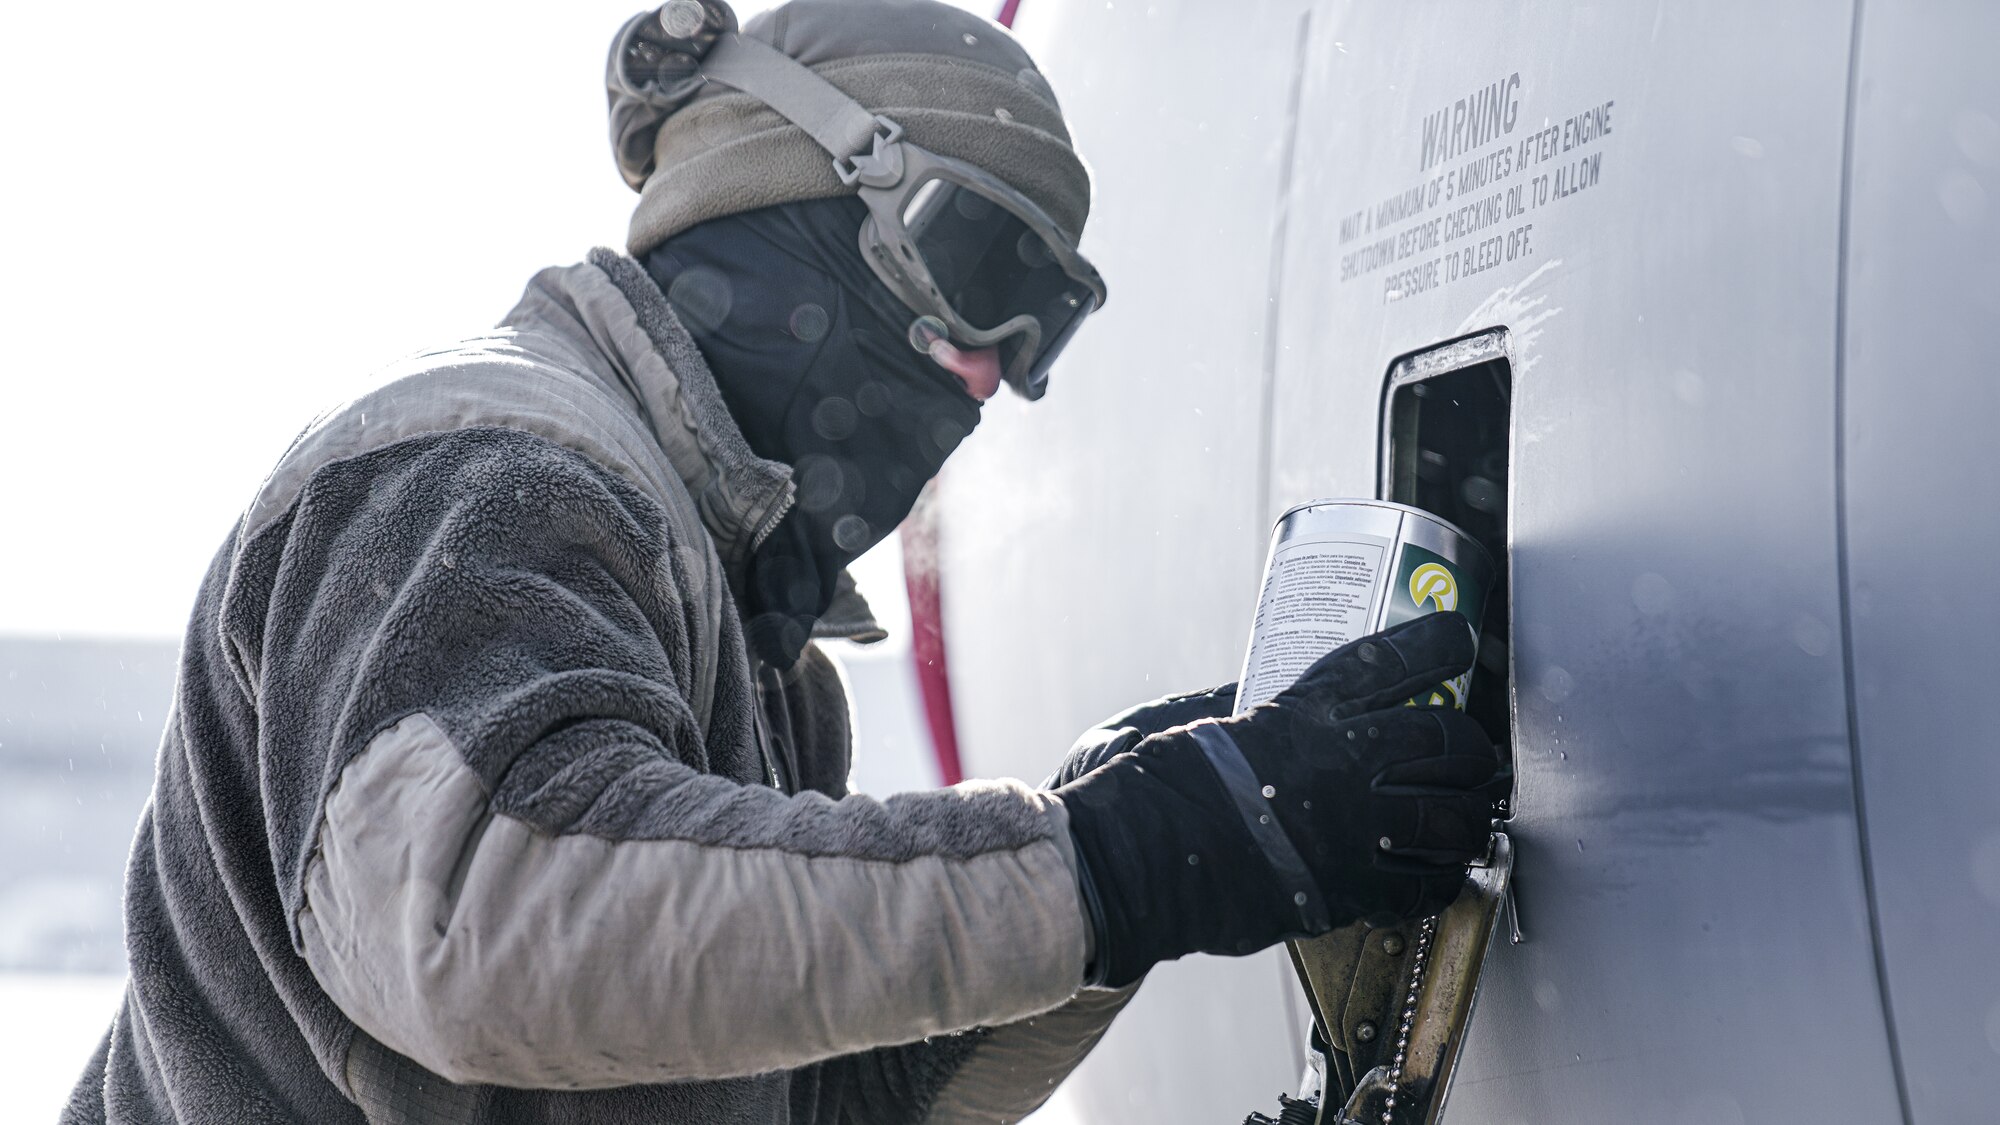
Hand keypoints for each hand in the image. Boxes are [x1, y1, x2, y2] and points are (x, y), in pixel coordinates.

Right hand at [1055, 613, 1504, 987]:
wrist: (1141, 859)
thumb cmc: (1163, 788)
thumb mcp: (1214, 722)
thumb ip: (1267, 712)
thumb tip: (1294, 699)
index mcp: (1305, 709)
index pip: (1396, 659)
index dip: (1439, 644)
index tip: (1457, 638)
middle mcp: (1342, 761)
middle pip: (1446, 739)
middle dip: (1472, 746)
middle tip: (1473, 752)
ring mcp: (1354, 828)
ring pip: (1451, 816)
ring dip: (1469, 816)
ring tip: (1469, 817)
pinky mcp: (1351, 888)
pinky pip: (1426, 883)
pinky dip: (1442, 877)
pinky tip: (1440, 873)